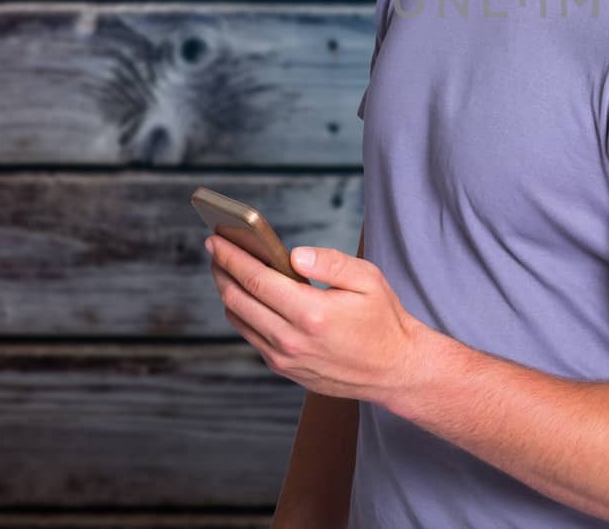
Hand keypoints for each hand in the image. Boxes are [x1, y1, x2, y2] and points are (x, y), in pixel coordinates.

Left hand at [206, 235, 422, 404]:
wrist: (393, 369)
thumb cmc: (383, 320)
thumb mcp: (369, 280)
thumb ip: (330, 262)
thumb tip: (294, 254)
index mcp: (312, 313)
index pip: (256, 279)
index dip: (232, 256)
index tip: (216, 239)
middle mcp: (291, 339)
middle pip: (237, 299)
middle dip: (221, 270)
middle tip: (215, 249)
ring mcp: (284, 358)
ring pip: (239, 319)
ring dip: (228, 291)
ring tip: (228, 269)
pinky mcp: (283, 368)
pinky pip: (251, 336)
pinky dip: (243, 313)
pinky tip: (248, 297)